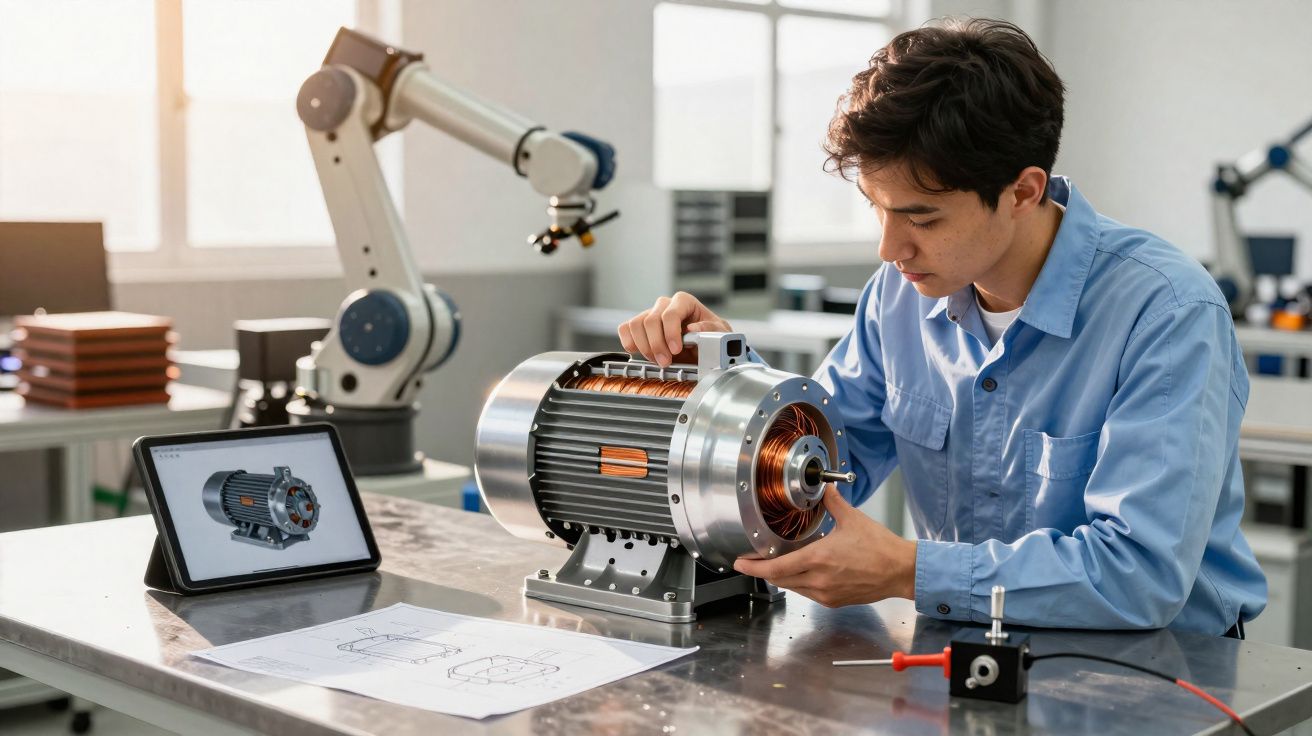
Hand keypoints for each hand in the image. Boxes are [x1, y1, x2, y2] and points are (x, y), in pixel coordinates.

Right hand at [617, 292, 731, 366]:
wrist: (702, 346)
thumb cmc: (710, 335)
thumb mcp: (719, 332)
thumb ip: (711, 329)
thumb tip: (693, 328)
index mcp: (684, 302)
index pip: (671, 313)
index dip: (671, 332)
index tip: (676, 349)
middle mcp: (665, 305)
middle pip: (651, 320)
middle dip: (657, 345)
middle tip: (665, 362)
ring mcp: (650, 314)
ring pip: (636, 325)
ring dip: (644, 347)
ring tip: (657, 359)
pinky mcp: (639, 326)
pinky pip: (625, 329)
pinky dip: (629, 342)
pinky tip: (640, 352)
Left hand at [733, 486, 916, 606]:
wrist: (900, 571)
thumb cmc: (880, 547)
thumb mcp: (852, 519)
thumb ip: (832, 503)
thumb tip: (825, 489)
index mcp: (818, 559)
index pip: (775, 568)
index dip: (753, 567)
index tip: (740, 563)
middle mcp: (818, 580)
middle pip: (779, 579)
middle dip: (764, 570)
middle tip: (753, 560)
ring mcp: (826, 594)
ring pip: (792, 587)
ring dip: (782, 576)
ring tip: (778, 563)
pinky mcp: (834, 601)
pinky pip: (807, 593)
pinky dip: (799, 583)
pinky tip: (802, 571)